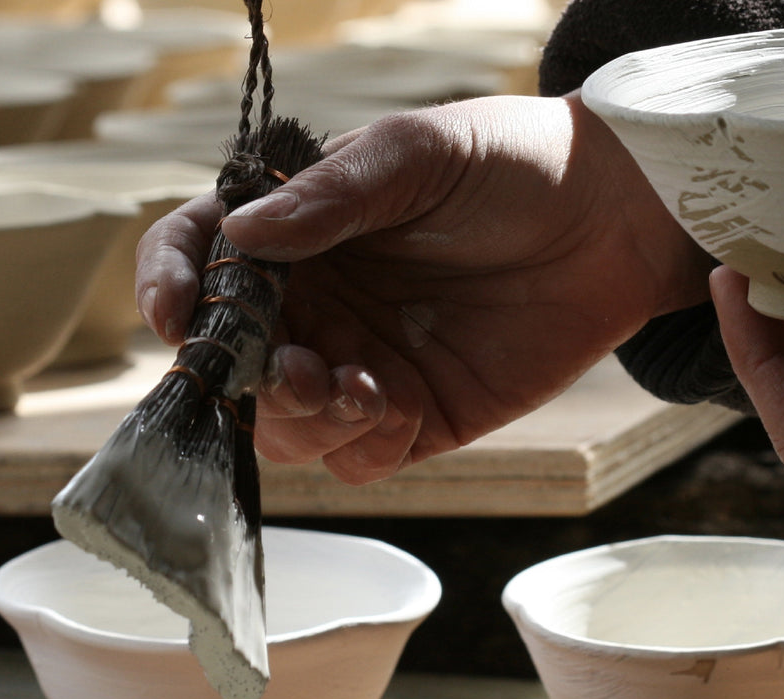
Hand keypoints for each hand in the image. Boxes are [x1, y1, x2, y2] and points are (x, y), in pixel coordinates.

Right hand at [135, 93, 710, 483]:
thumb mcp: (417, 153)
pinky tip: (401, 402)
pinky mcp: (414, 417)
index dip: (168, 288)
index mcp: (296, 234)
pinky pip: (355, 460)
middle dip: (244, 379)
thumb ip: (330, 196)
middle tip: (294, 366)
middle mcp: (314, 305)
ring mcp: (359, 365)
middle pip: (231, 366)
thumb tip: (241, 236)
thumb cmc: (510, 163)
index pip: (198, 260)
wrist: (615, 219)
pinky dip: (362, 444)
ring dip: (300, 420)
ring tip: (358, 385)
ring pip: (284, 429)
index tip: (175, 317)